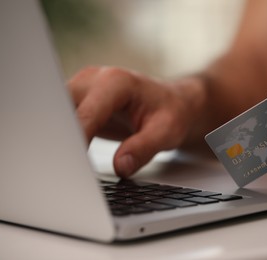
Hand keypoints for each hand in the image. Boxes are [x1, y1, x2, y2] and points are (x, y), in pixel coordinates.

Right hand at [68, 67, 203, 177]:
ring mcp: (84, 88)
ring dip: (58, 135)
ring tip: (64, 162)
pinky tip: (67, 154)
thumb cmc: (171, 112)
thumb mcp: (166, 132)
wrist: (171, 103)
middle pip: (62, 107)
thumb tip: (120, 166)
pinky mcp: (80, 100)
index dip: (77, 141)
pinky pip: (62, 116)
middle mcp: (95, 79)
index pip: (86, 114)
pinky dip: (62, 134)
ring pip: (56, 111)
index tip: (73, 164)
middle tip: (64, 166)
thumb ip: (143, 148)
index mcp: (116, 82)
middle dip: (60, 136)